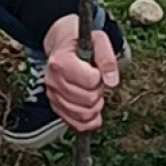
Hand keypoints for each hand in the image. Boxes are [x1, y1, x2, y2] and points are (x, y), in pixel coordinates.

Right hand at [42, 13, 121, 134]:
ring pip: (83, 115)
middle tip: (96, 81)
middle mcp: (54, 80)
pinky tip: (93, 112)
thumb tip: (112, 81)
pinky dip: (89, 122)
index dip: (100, 77)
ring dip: (95, 106)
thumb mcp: (98, 40)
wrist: (62, 44)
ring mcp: (53, 95)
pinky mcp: (56, 106)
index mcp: (61, 62)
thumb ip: (107, 59)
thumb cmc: (79, 42)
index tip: (96, 70)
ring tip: (93, 92)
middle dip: (98, 91)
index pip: (90, 81)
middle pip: (87, 99)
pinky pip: (76, 124)